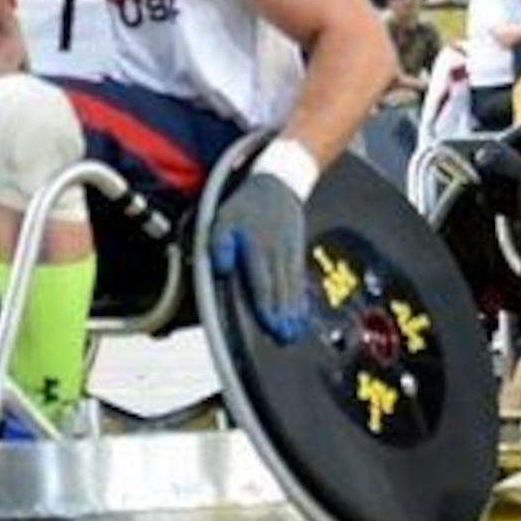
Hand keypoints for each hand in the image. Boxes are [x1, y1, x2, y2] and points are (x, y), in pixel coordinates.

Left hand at [209, 173, 311, 343]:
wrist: (278, 183)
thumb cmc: (244, 206)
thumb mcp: (222, 217)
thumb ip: (219, 242)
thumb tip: (221, 267)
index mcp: (254, 246)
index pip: (260, 280)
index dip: (265, 305)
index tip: (269, 323)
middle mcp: (275, 252)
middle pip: (278, 288)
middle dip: (281, 314)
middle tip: (284, 336)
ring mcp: (288, 253)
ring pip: (290, 286)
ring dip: (292, 311)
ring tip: (293, 332)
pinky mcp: (297, 253)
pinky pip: (298, 279)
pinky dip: (300, 298)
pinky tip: (300, 314)